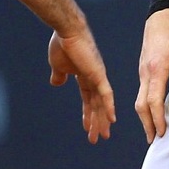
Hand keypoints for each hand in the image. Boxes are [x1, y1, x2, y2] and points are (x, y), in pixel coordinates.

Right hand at [48, 29, 115, 143]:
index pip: (88, 98)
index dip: (88, 113)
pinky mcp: (99, 74)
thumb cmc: (61, 45)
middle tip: (100, 137)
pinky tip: (111, 119)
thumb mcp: (57, 65)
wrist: (66, 31)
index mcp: (84, 75)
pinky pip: (106, 94)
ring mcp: (98, 76)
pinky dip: (109, 107)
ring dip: (102, 120)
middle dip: (97, 121)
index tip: (87, 126)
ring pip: (102, 103)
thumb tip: (56, 83)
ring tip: (103, 135)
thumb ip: (59, 75)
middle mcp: (94, 77)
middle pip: (97, 104)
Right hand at [134, 9, 168, 142]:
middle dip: (146, 124)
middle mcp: (145, 72)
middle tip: (154, 140)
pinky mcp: (143, 69)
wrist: (160, 15)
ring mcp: (142, 71)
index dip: (158, 119)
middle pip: (141, 104)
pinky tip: (153, 112)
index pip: (153, 100)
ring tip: (153, 131)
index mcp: (156, 69)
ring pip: (139, 99)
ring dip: (145, 116)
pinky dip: (146, 105)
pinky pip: (142, 92)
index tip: (163, 132)